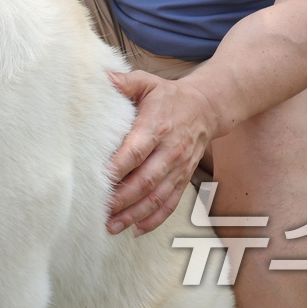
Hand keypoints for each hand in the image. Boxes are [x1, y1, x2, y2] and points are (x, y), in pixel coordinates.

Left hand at [105, 70, 221, 235]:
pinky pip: (170, 203)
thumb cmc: (169, 96)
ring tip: (112, 226)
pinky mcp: (183, 178)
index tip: (99, 180)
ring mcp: (178, 168)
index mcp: (156, 126)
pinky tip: (136, 229)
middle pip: (145, 180)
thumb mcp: (148, 82)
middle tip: (99, 211)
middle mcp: (169, 151)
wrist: (207, 108)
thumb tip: (102, 78)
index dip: (118, 168)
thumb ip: (125, 82)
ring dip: (134, 214)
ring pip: (157, 197)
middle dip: (122, 199)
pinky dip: (155, 219)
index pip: (136, 151)